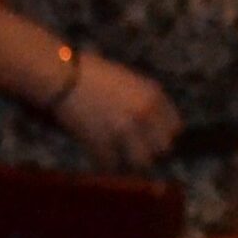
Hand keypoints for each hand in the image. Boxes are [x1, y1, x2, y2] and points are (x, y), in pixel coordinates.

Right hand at [49, 54, 182, 169]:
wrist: (62, 77)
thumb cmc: (93, 72)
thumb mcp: (129, 79)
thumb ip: (146, 100)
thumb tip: (155, 125)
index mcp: (152, 95)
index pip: (175, 127)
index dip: (164, 134)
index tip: (154, 137)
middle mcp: (143, 114)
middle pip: (162, 148)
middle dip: (151, 149)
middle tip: (137, 149)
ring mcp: (123, 131)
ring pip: (140, 162)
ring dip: (130, 160)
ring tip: (119, 155)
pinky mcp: (102, 144)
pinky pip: (111, 164)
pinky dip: (105, 163)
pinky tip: (98, 155)